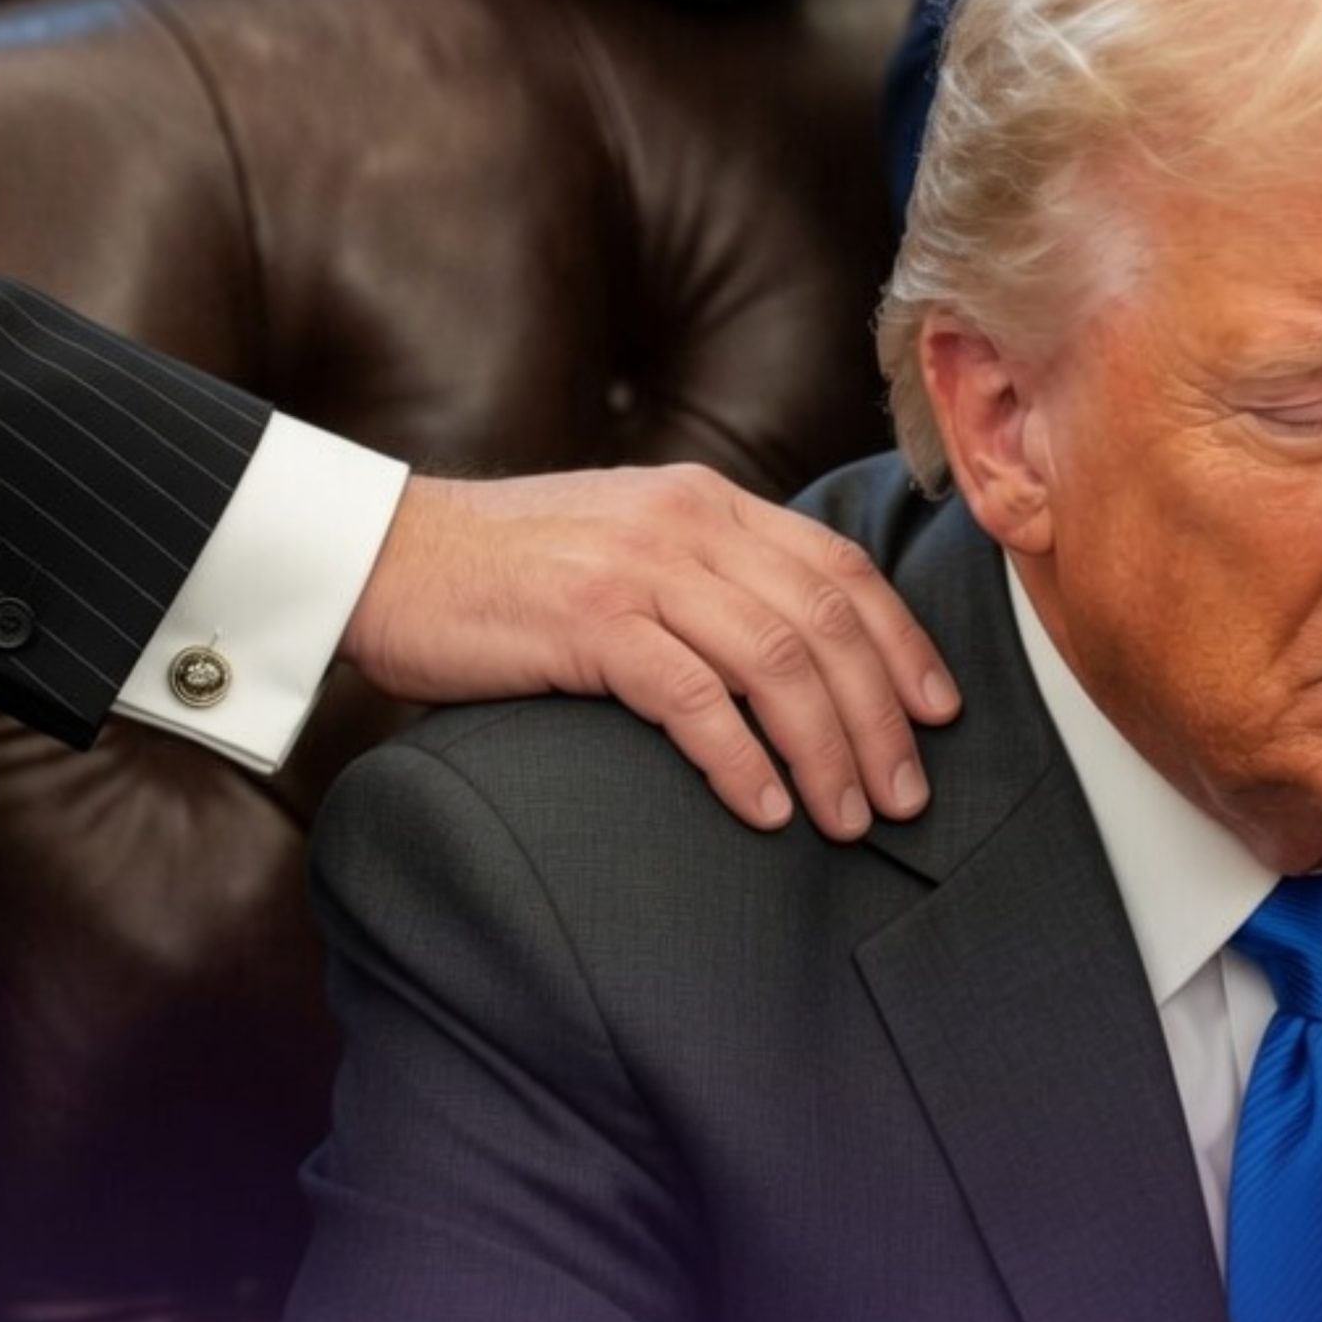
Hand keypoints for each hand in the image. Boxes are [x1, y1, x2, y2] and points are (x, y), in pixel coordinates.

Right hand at [340, 467, 960, 837]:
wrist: (382, 555)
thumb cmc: (509, 571)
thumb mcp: (629, 544)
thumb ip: (710, 576)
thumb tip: (800, 655)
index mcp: (709, 503)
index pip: (840, 569)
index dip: (902, 644)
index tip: (939, 714)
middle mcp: (688, 523)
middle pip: (826, 622)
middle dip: (880, 716)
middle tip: (906, 795)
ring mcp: (639, 568)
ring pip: (776, 661)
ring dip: (825, 749)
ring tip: (848, 818)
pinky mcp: (586, 620)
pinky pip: (691, 696)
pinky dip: (739, 758)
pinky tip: (763, 808)